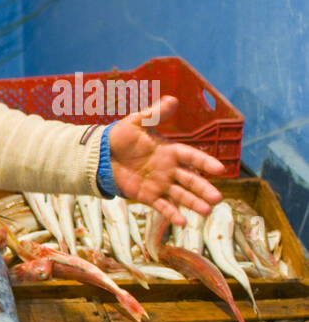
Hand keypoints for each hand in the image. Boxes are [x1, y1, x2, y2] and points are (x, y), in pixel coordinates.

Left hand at [108, 95, 223, 226]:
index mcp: (169, 151)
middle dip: (203, 189)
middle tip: (217, 199)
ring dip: (193, 203)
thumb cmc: (121, 137)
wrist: (102, 155)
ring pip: (180, 195)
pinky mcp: (148, 196)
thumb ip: (154, 114)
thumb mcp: (136, 123)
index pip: (191, 156)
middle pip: (190, 180)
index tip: (220, 170)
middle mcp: (169, 169)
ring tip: (207, 212)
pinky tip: (183, 222)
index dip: (205, 162)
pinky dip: (172, 214)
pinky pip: (162, 206)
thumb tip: (172, 99)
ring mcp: (160, 183)